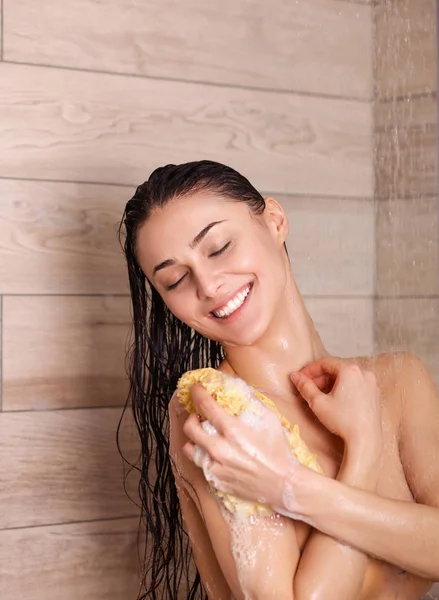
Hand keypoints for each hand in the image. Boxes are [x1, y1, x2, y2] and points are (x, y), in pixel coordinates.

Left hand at [182, 383, 303, 507]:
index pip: (205, 405)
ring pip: (189, 448)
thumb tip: (237, 386)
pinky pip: (201, 465)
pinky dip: (204, 455)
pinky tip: (215, 453)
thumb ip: (251, 401)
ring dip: (194, 438)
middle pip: (189, 427)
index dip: (197, 393)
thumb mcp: (269, 419)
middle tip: (198, 414)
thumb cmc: (278, 451)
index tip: (196, 388)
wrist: (283, 484)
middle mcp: (220, 449)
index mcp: (232, 430)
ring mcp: (216, 467)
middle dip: (191, 416)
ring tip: (203, 434)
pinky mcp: (216, 481)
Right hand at [291, 357, 382, 450]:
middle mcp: (363, 372)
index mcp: (350, 370)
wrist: (366, 440)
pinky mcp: (374, 393)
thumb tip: (295, 376)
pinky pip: (355, 384)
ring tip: (319, 396)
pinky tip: (335, 400)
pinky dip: (343, 388)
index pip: (324, 362)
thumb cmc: (343, 421)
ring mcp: (371, 382)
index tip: (300, 378)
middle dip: (320, 378)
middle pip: (336, 368)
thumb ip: (305, 386)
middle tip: (308, 389)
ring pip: (345, 377)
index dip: (309, 370)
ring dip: (330, 383)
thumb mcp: (318, 402)